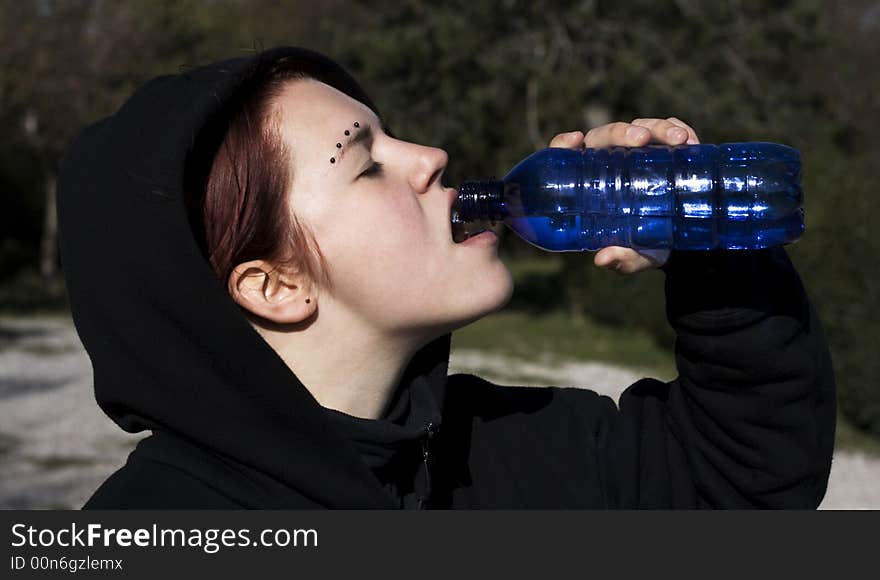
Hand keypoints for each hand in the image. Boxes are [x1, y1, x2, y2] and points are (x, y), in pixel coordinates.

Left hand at [548, 117, 699, 274]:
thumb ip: (621, 258)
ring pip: (640, 128)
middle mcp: (612, 160)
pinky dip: (676, 128)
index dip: (564, 144)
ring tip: (679, 139)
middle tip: (641, 140)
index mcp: (591, 183)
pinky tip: (687, 138)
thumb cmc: (645, 246)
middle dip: (622, 132)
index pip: (569, 156)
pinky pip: (668, 128)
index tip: (575, 140)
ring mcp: (640, 151)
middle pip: (606, 136)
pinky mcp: (666, 147)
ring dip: (657, 128)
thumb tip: (602, 260)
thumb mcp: (635, 255)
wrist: (681, 242)